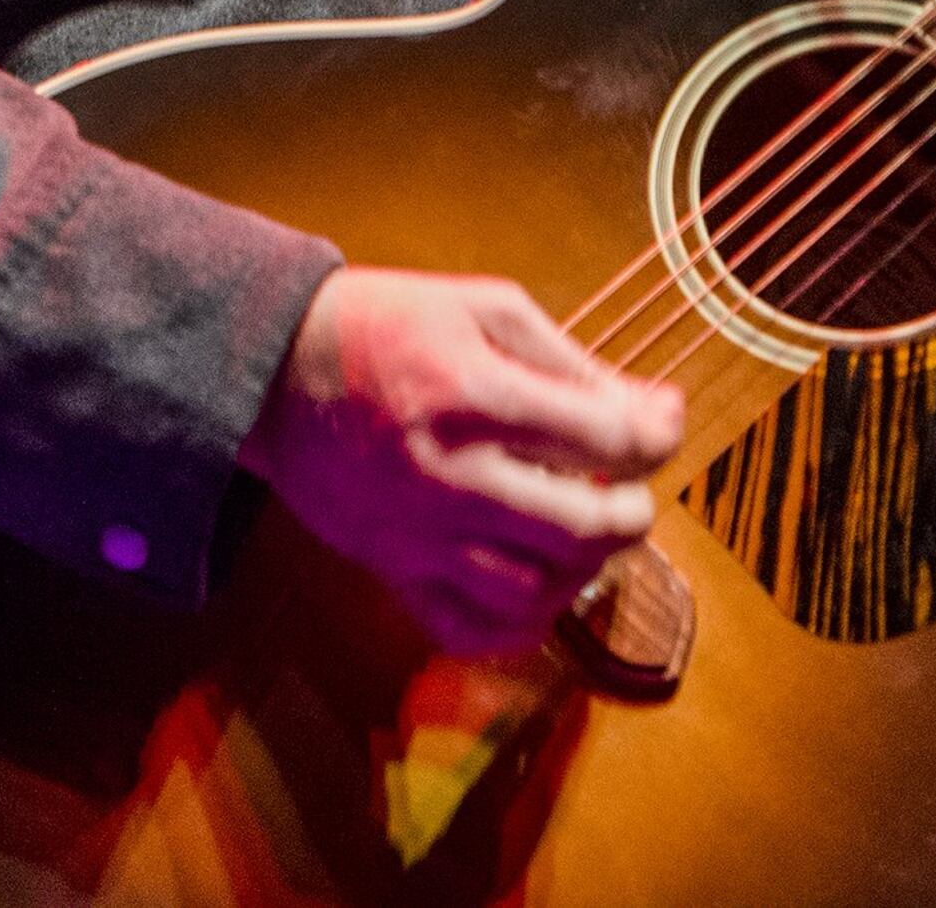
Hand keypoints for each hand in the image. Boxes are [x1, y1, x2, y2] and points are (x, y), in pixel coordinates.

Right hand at [238, 266, 686, 655]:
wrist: (272, 371)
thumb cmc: (386, 325)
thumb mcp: (482, 308)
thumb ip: (569, 361)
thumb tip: (651, 410)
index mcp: (470, 394)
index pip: (603, 437)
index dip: (657, 431)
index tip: (663, 417)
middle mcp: (447, 475)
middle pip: (580, 527)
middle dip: (634, 512)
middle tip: (633, 491)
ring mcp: (416, 535)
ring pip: (534, 589)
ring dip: (586, 567)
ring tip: (587, 529)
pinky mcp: (390, 570)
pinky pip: (468, 629)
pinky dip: (520, 620)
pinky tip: (539, 579)